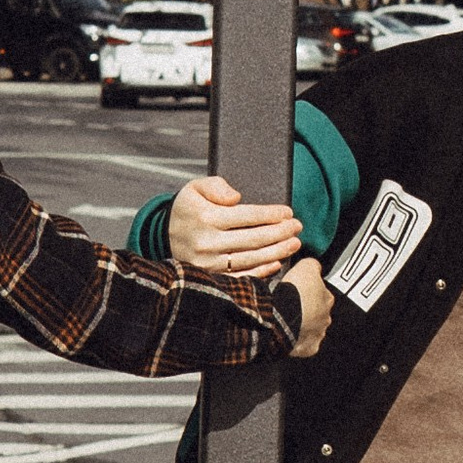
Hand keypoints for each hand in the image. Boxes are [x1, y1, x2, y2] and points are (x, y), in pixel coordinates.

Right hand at [169, 171, 301, 278]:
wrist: (164, 236)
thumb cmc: (187, 209)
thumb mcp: (195, 188)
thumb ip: (216, 185)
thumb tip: (236, 197)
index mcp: (204, 217)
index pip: (246, 215)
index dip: (271, 214)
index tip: (288, 212)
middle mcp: (206, 242)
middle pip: (253, 238)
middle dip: (280, 232)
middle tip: (297, 227)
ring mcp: (208, 263)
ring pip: (250, 258)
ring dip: (277, 252)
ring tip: (294, 244)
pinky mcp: (210, 277)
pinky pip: (240, 277)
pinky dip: (261, 272)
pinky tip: (277, 263)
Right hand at [284, 258, 332, 356]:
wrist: (280, 316)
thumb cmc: (293, 293)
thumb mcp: (305, 266)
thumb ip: (313, 264)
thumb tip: (315, 265)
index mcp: (328, 298)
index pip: (321, 292)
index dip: (308, 290)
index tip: (298, 289)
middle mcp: (326, 317)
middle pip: (317, 311)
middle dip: (306, 309)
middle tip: (290, 305)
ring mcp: (318, 333)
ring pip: (312, 328)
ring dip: (303, 324)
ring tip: (287, 320)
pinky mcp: (309, 347)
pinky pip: (304, 344)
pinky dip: (298, 340)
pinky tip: (289, 334)